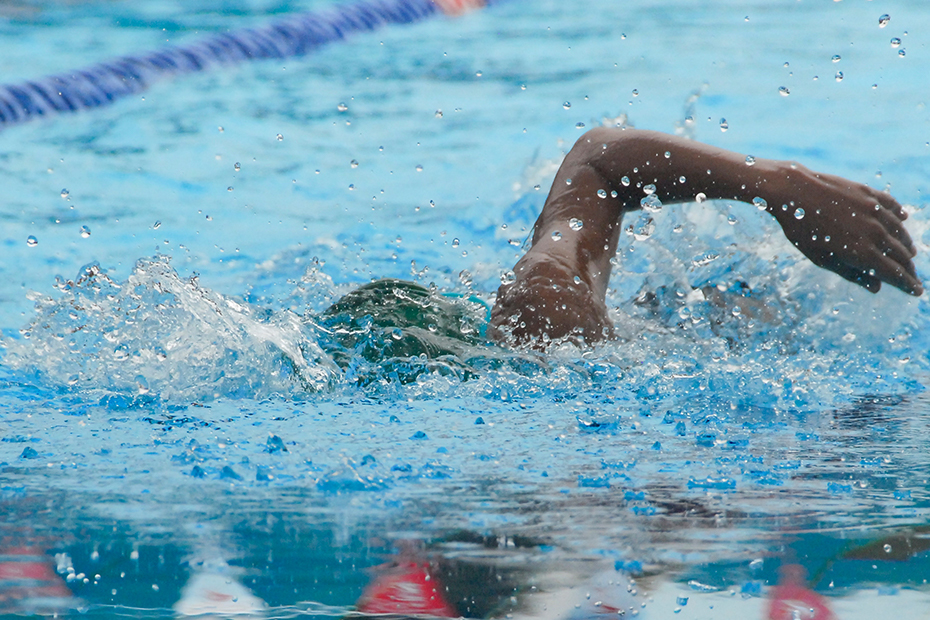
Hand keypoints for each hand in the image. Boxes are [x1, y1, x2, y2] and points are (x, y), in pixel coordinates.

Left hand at [767, 162, 921, 295]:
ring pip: (899, 232)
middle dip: (909, 268)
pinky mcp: (869, 193)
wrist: (794, 192)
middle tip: (912, 277)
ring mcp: (874, 210)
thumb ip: (850, 273)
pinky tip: (903, 219)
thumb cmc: (802, 229)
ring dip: (906, 245)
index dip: (907, 284)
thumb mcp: (821, 258)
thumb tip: (876, 288)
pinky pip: (891, 206)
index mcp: (862, 252)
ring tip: (909, 253)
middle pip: (900, 255)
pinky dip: (899, 215)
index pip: (894, 273)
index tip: (917, 291)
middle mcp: (874, 232)